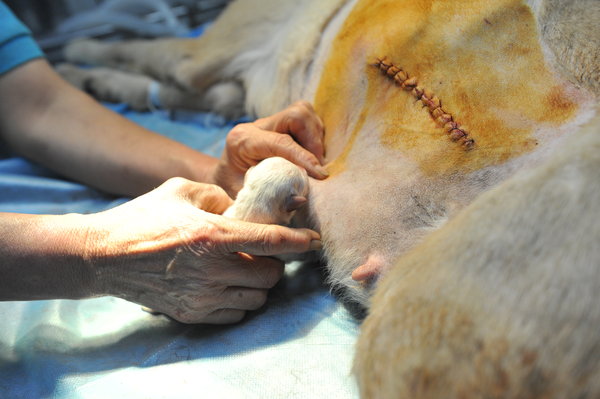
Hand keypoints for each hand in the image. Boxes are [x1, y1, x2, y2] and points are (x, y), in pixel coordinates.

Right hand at [85, 177, 320, 323]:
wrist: (104, 256)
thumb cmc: (143, 218)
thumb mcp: (182, 190)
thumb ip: (219, 195)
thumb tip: (242, 208)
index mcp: (213, 235)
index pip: (272, 241)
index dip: (300, 241)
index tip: (314, 239)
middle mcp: (213, 270)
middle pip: (271, 275)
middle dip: (274, 263)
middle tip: (262, 252)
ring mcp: (203, 296)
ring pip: (257, 298)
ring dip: (259, 283)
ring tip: (244, 269)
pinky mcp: (192, 314)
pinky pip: (236, 314)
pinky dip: (241, 300)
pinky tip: (228, 285)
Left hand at [213, 101, 327, 195]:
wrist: (226, 176)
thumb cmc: (234, 189)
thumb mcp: (248, 197)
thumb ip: (272, 200)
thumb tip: (301, 200)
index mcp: (243, 140)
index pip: (282, 142)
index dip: (304, 158)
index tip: (321, 175)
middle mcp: (258, 126)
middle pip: (297, 116)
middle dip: (314, 142)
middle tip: (318, 169)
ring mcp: (272, 122)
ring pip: (304, 115)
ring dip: (316, 140)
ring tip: (315, 165)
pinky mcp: (283, 124)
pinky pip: (307, 121)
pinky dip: (315, 139)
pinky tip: (312, 158)